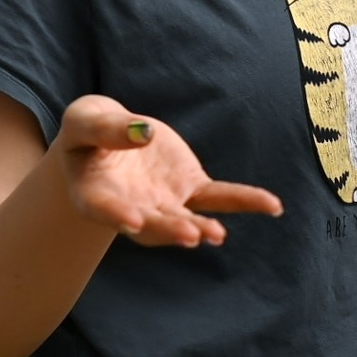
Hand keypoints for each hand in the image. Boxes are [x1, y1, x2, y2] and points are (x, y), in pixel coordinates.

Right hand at [53, 95, 282, 246]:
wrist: (108, 136)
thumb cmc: (87, 131)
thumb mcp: (84, 120)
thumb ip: (105, 128)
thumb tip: (144, 133)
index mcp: (93, 194)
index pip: (104, 208)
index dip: (117, 214)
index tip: (132, 220)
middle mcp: (130, 209)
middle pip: (149, 223)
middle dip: (169, 230)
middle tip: (189, 236)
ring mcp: (163, 203)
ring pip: (184, 219)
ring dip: (201, 227)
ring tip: (217, 234)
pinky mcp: (190, 189)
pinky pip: (219, 198)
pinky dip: (245, 202)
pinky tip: (272, 206)